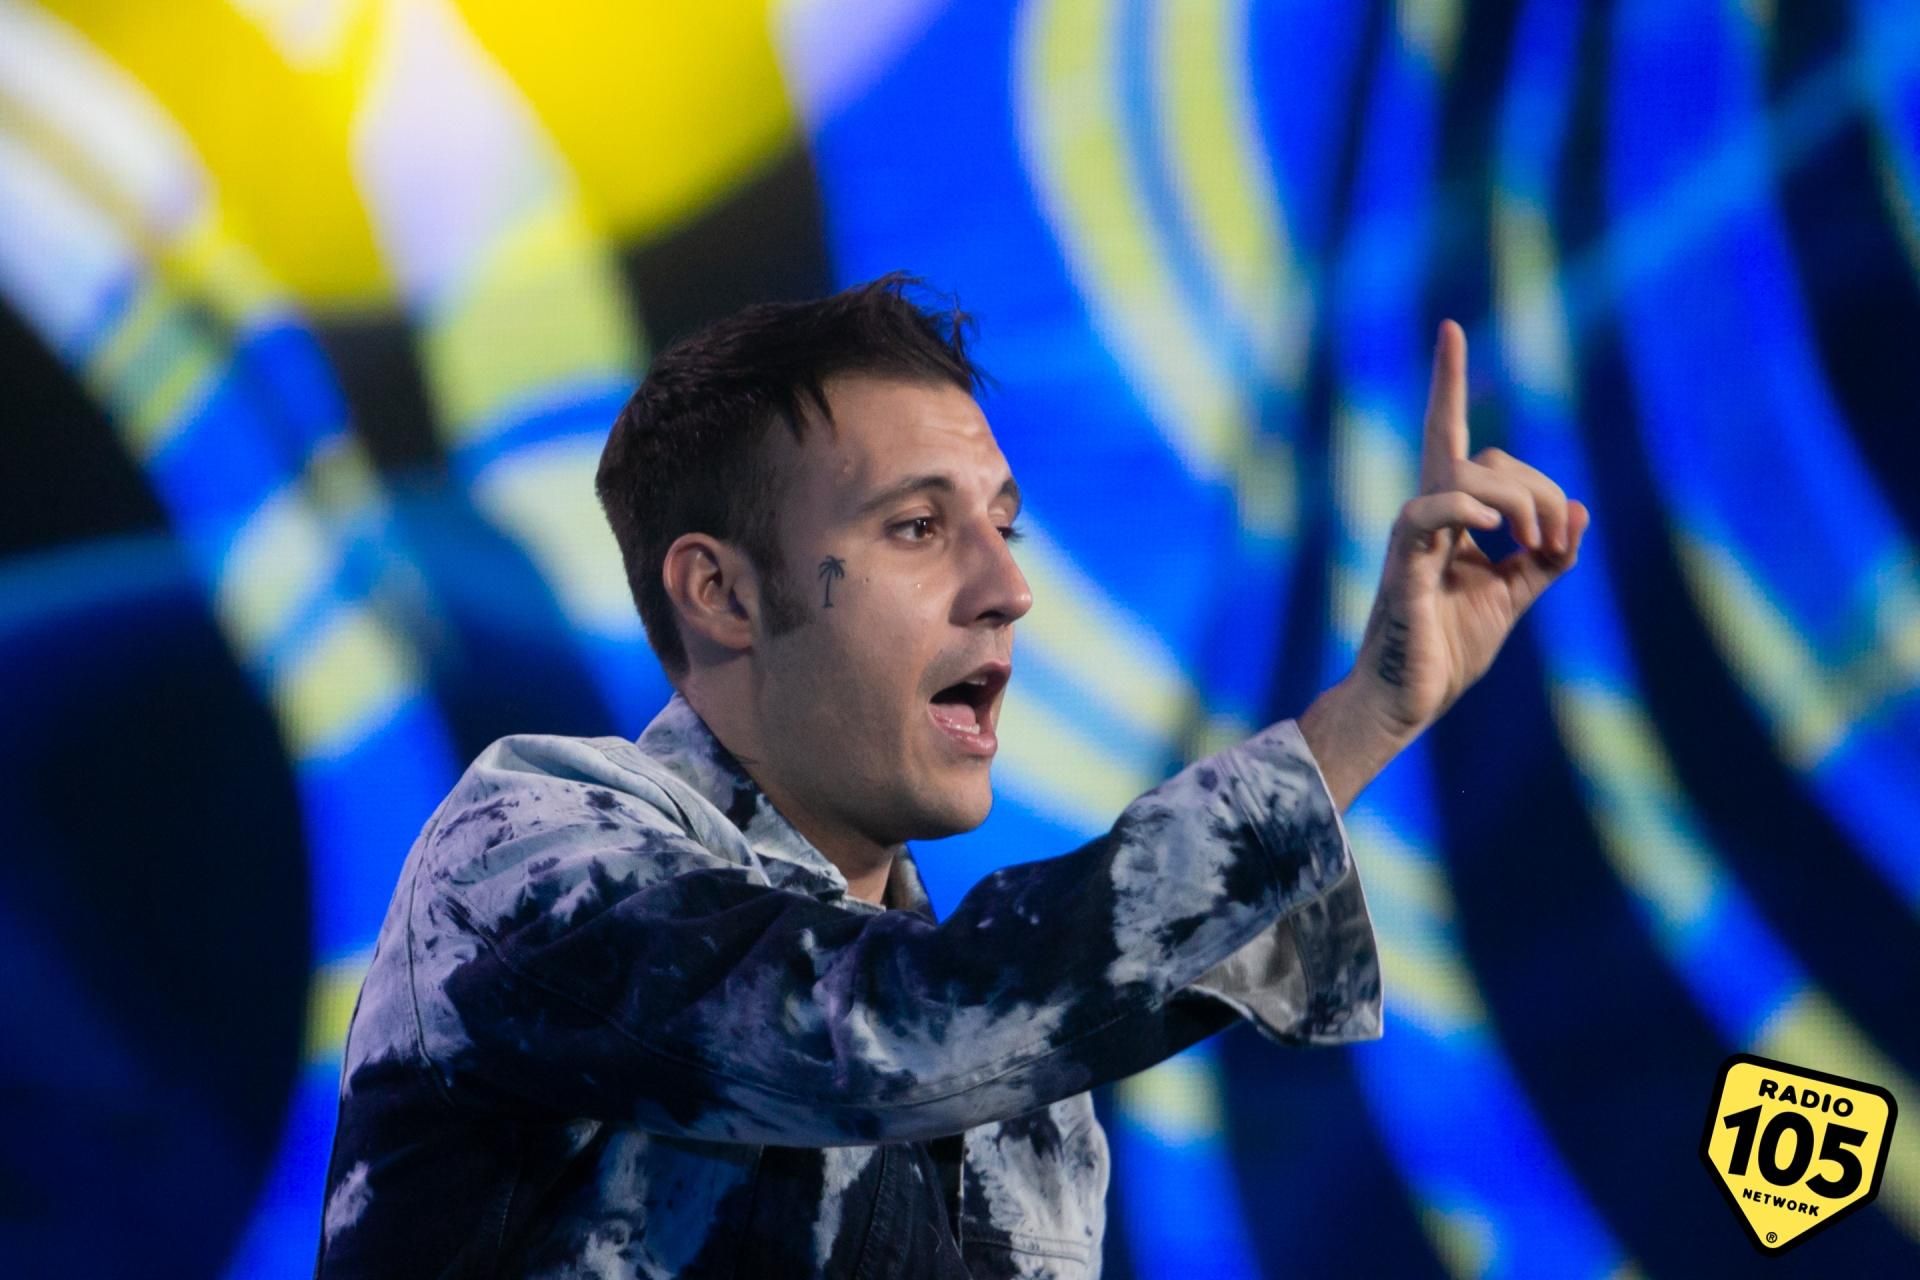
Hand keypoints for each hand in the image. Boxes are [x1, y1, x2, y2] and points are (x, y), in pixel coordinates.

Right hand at [1351, 319, 1588, 737]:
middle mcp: (1428, 517)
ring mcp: (1413, 537)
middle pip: (1486, 458)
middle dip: (1535, 489)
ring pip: (1467, 474)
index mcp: (1451, 521)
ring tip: (1532, 549)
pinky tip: (1497, 533)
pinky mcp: (1404, 564)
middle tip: (1551, 544)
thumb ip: (1548, 558)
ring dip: (1519, 503)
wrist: (1410, 700)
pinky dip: (1467, 509)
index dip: (1447, 384)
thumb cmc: (1450, 650)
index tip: (1449, 328)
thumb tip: (1578, 512)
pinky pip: (1429, 511)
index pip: (1449, 435)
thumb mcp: (1515, 596)